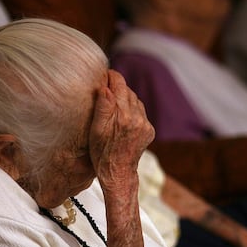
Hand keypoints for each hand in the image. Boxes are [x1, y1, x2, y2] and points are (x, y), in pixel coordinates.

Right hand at [90, 70, 154, 192]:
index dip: (112, 76)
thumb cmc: (101, 153)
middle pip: (128, 91)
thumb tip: (105, 87)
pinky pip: (141, 112)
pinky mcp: (150, 130)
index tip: (105, 73)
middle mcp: (137, 118)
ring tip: (113, 103)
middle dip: (117, 87)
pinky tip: (123, 117)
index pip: (119, 85)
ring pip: (135, 101)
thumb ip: (102, 107)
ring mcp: (145, 124)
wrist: (118, 173)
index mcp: (122, 116)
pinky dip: (133, 110)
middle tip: (106, 86)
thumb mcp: (96, 130)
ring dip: (125, 99)